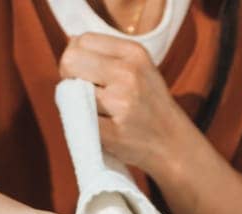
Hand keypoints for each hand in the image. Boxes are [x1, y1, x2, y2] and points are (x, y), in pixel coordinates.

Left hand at [60, 34, 192, 174]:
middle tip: (82, 92)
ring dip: (75, 102)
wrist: (172, 143)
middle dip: (68, 77)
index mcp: (134, 53)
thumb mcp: (139, 68)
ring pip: (70, 91)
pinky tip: (98, 126)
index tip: (83, 73)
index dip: (75, 58)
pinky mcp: (113, 133)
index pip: (83, 41)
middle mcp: (129, 73)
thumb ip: (107, 56)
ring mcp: (121, 103)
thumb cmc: (148, 104)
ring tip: (97, 110)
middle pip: (71, 62)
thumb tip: (70, 49)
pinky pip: (77, 120)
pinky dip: (80, 123)